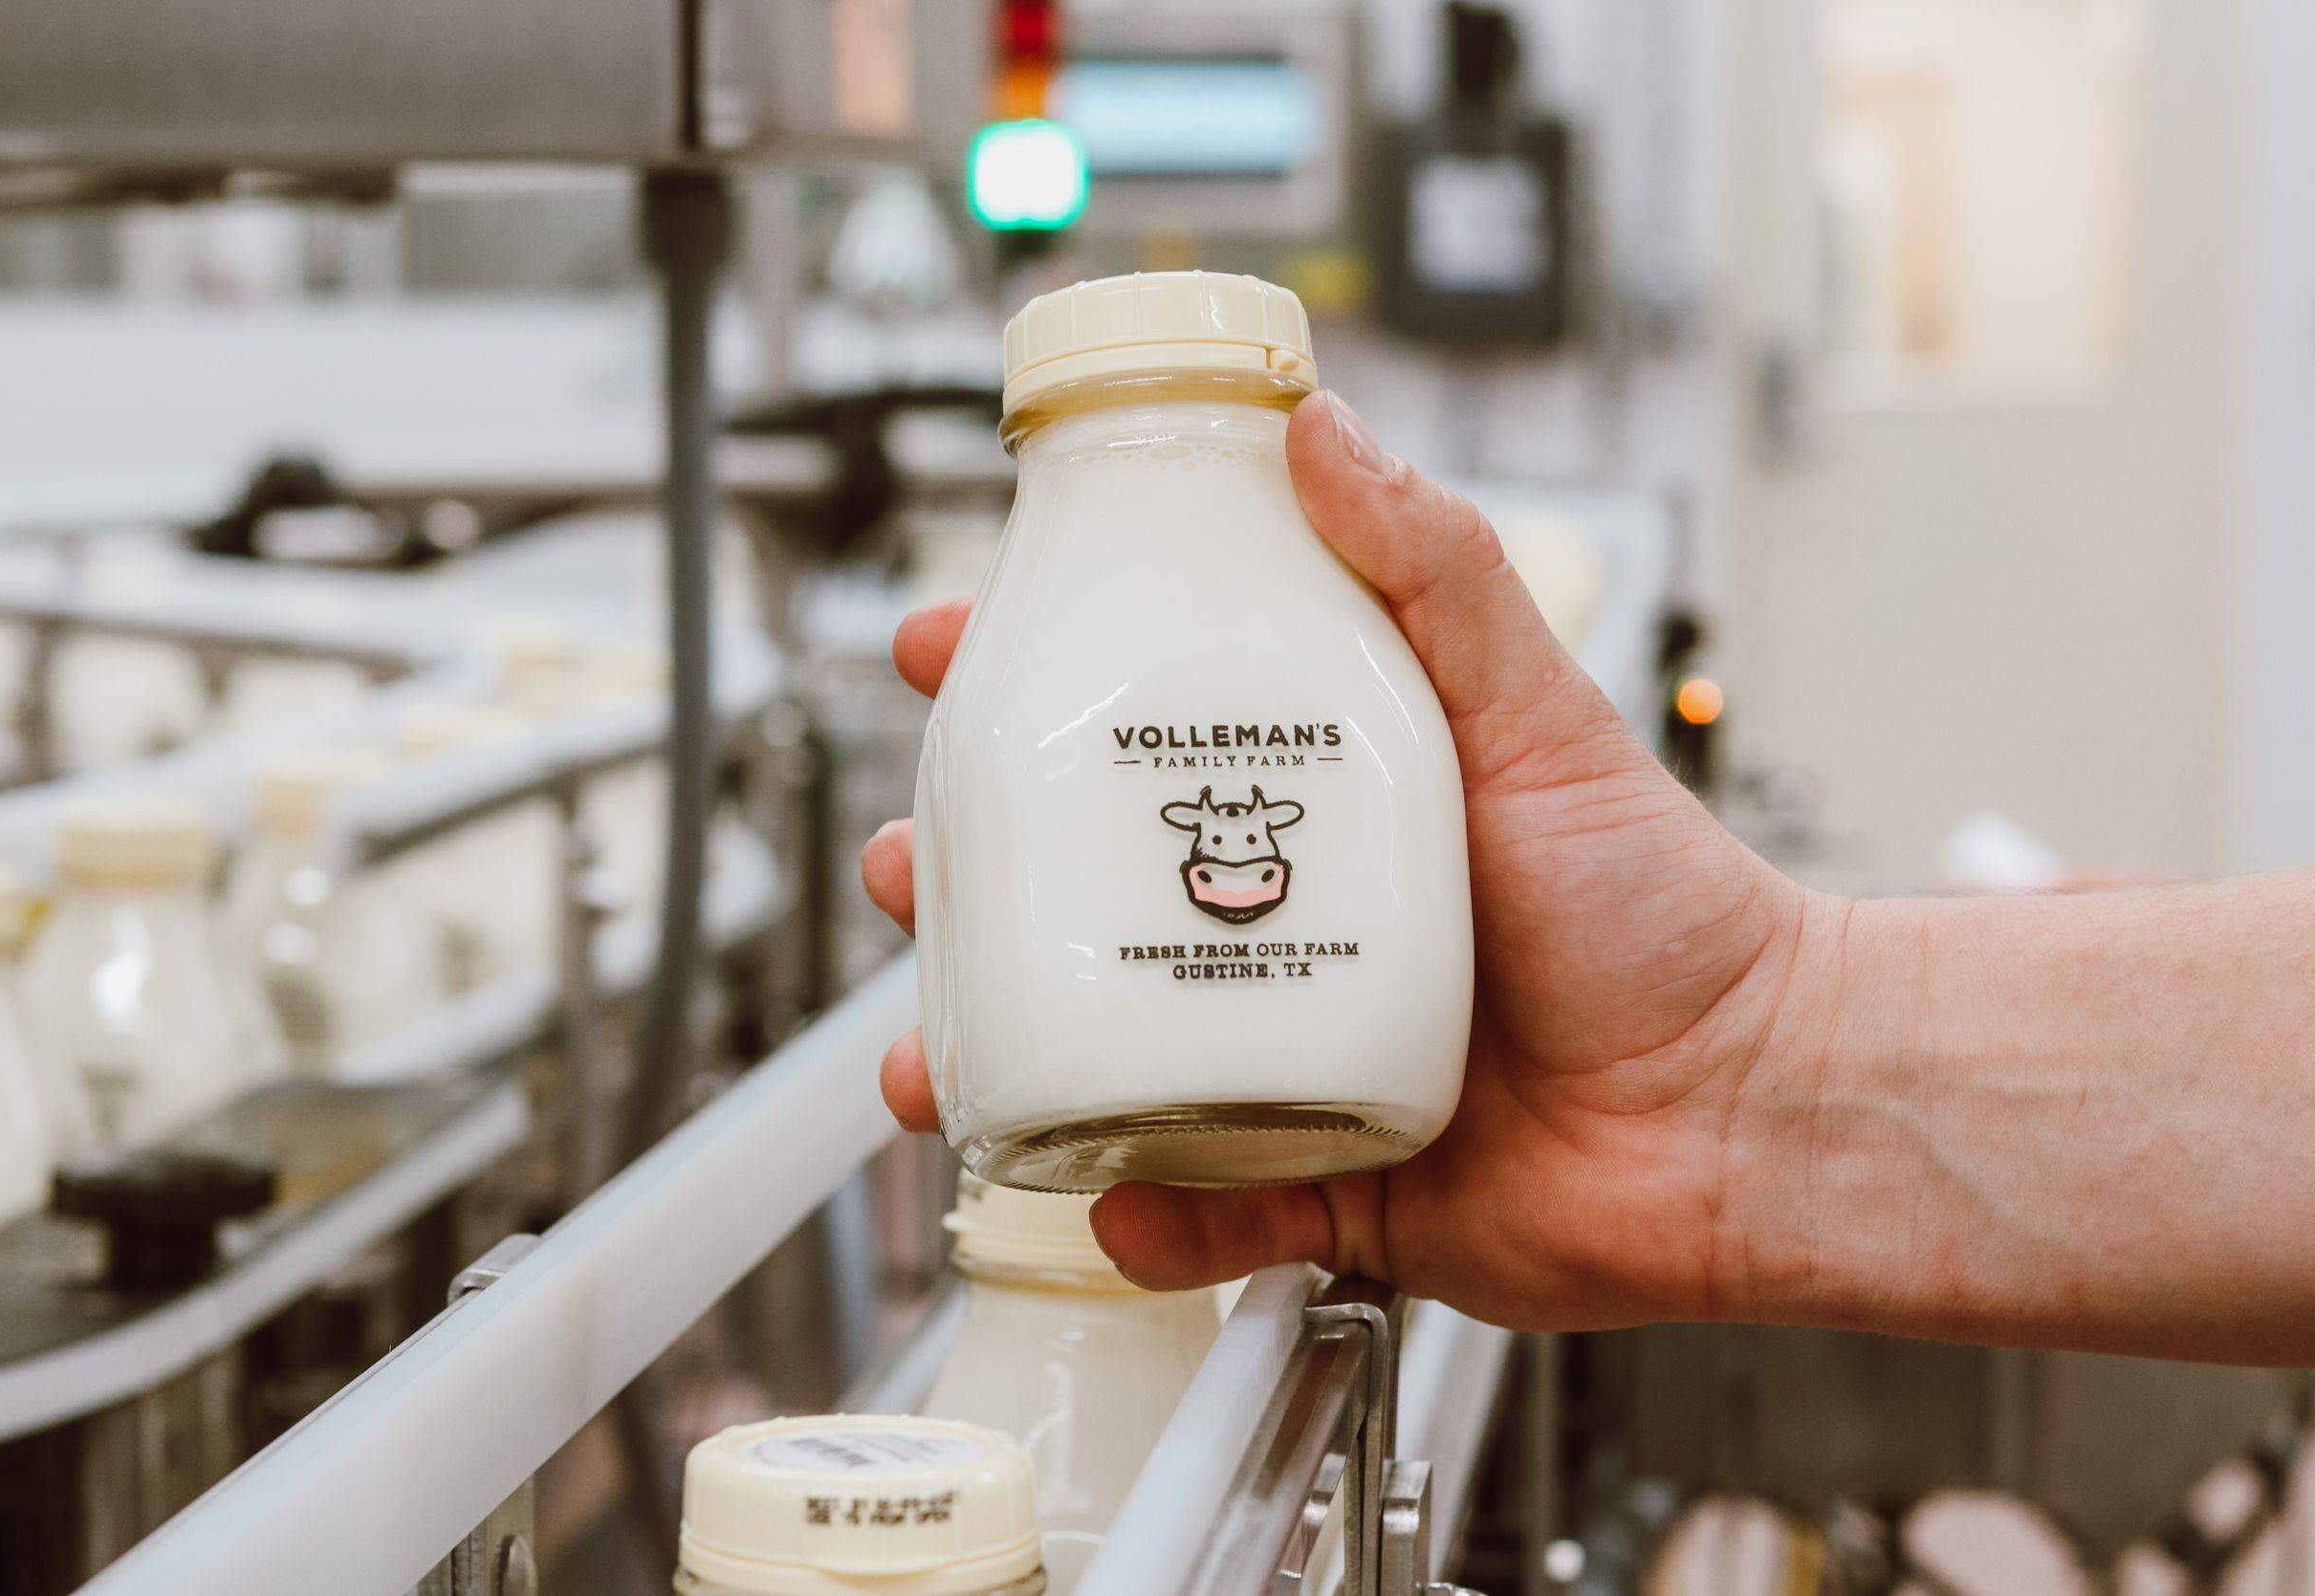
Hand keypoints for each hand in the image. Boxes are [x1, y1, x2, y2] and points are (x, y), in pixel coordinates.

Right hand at [863, 391, 1813, 1330]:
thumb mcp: (1537, 713)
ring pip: (1106, 1058)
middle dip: (971, 882)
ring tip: (940, 1058)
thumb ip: (1436, 571)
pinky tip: (1109, 1202)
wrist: (1761, 1111)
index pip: (1141, 729)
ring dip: (1002, 1060)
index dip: (1027, 693)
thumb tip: (1325, 431)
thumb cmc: (1669, 911)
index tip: (946, 653)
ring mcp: (1296, 1057)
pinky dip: (1142, 1220)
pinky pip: (1203, 1210)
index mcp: (1321, 806)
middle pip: (1084, 896)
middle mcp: (1289, 927)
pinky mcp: (1329, 1184)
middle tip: (921, 866)